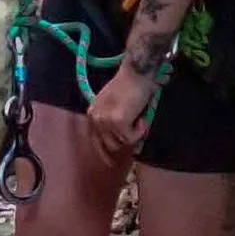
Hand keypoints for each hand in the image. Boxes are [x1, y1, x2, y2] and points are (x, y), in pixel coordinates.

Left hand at [84, 65, 152, 183]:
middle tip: (137, 133)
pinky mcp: (118, 123)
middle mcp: (95, 118)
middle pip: (109, 146)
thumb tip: (122, 140)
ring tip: (140, 118)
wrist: (136, 73)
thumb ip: (113, 121)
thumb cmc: (130, 84)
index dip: (103, 153)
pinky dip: (140, 131)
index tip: (110, 163)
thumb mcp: (114, 104)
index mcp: (92, 113)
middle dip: (124, 143)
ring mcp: (105, 121)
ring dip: (134, 134)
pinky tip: (142, 118)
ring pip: (122, 143)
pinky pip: (131, 138)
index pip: (95, 140)